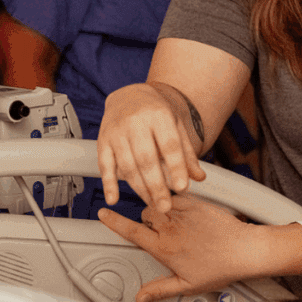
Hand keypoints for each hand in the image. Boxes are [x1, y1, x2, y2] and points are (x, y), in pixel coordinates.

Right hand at [97, 83, 204, 212]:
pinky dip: (108, 183)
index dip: (176, 167)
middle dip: (156, 185)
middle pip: (146, 158)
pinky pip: (104, 164)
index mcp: (159, 115)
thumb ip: (186, 153)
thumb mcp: (176, 126)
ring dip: (139, 188)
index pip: (169, 144)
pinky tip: (114, 198)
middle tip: (165, 206)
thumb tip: (199, 177)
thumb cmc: (157, 113)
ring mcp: (117, 131)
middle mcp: (136, 122)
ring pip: (127, 165)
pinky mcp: (102, 140)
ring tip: (151, 204)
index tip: (182, 187)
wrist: (130, 95)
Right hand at [98, 194, 248, 301]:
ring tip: (170, 220)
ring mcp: (184, 213)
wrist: (243, 250)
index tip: (104, 214)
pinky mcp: (198, 204)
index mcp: (164, 248)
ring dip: (160, 209)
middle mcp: (171, 227)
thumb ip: (160, 289)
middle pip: (145, 214)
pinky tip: (183, 211)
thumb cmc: (220, 267)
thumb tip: (141, 297)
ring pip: (161, 203)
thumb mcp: (187, 285)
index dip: (114, 222)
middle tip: (157, 230)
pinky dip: (175, 200)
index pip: (131, 232)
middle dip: (146, 220)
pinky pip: (178, 196)